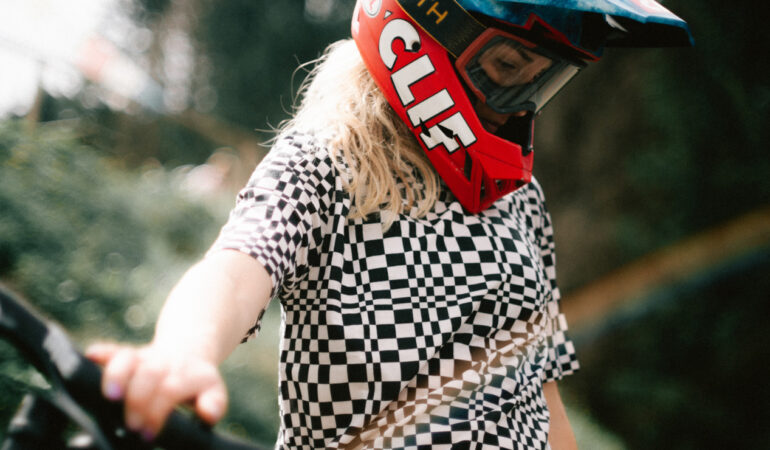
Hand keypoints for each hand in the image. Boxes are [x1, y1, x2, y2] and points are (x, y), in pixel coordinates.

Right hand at [85, 342, 227, 440]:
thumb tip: (208, 414)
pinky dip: (101, 354)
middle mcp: (167, 362)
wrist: (189, 353)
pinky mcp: (129, 354)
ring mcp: (146, 356)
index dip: (157, 411)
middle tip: (131, 425)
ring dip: (116, 375)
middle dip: (137, 399)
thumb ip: (213, 404)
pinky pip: (112, 350)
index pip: (171, 390)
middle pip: (149, 373)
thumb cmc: (197, 384)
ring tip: (110, 396)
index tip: (147, 434)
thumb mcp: (213, 393)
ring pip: (128, 358)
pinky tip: (91, 357)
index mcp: (188, 373)